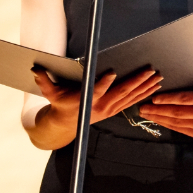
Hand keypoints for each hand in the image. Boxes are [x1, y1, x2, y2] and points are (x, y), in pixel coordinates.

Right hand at [33, 67, 161, 137]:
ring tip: (158, 77)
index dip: (104, 83)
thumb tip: (35, 69)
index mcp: (86, 100)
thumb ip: (44, 81)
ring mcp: (110, 109)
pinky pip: (133, 101)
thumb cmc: (60, 104)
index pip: (95, 91)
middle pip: (121, 92)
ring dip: (145, 87)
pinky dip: (145, 94)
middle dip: (137, 81)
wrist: (66, 124)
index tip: (112, 73)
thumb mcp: (50, 93)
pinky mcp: (115, 110)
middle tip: (149, 70)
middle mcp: (101, 106)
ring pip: (131, 97)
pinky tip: (155, 86)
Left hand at [139, 88, 192, 137]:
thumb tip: (162, 84)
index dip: (168, 99)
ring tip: (145, 113)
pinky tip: (155, 119)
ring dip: (157, 118)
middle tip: (143, 107)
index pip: (184, 99)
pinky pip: (177, 128)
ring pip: (175, 122)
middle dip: (157, 110)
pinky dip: (164, 123)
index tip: (153, 98)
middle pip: (177, 112)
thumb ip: (187, 87)